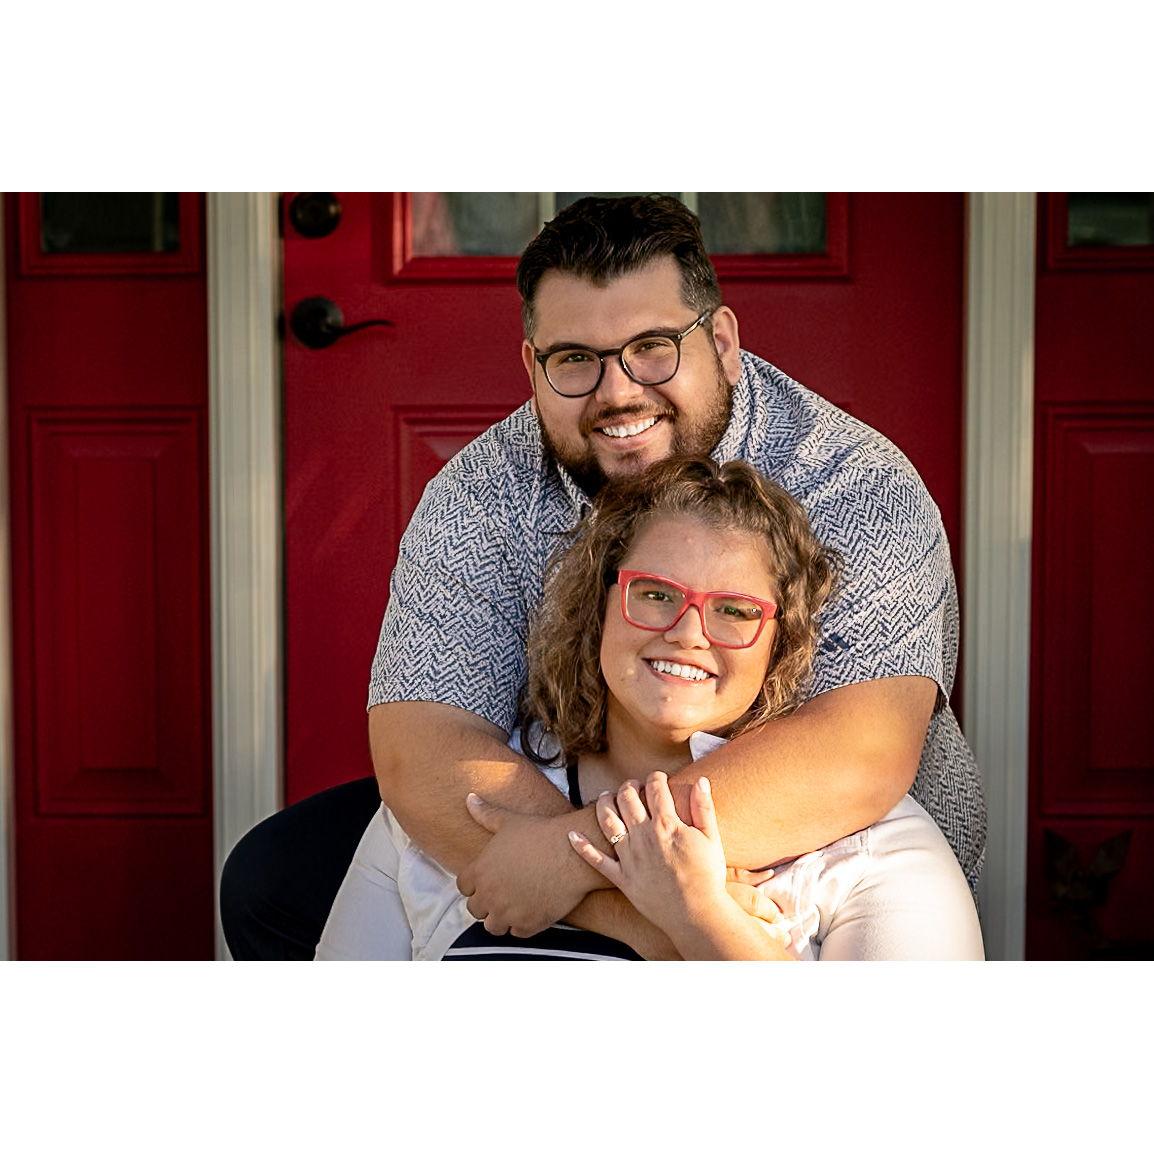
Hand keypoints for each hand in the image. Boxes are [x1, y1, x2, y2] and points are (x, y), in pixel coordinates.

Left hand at [457, 793, 592, 936]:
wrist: (572, 853)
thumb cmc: (540, 833)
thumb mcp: (509, 821)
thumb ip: (485, 814)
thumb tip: (469, 798)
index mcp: (480, 871)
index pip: (463, 887)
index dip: (475, 883)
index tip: (489, 879)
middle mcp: (489, 895)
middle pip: (475, 909)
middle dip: (486, 902)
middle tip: (503, 892)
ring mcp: (508, 912)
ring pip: (493, 926)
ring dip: (501, 917)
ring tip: (515, 904)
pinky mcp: (528, 924)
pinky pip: (516, 932)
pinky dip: (521, 924)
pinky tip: (531, 909)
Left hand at [568, 772, 732, 940]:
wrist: (697, 914)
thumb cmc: (707, 876)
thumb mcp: (711, 838)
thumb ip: (704, 807)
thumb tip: (701, 780)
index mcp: (666, 825)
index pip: (655, 789)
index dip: (655, 777)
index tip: (658, 777)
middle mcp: (643, 837)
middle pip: (627, 799)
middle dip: (629, 786)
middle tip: (633, 785)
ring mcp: (630, 858)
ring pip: (608, 822)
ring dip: (604, 804)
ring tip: (606, 796)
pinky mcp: (622, 878)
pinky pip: (596, 861)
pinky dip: (582, 847)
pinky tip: (572, 835)